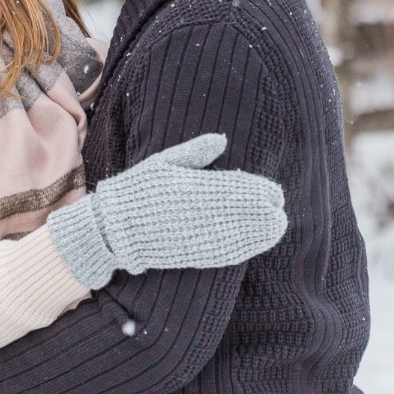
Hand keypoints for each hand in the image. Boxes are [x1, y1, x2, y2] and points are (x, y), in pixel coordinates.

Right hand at [47, 133, 286, 288]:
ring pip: (239, 233)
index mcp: (195, 184)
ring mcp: (197, 234)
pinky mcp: (192, 254)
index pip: (239, 187)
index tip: (272, 192)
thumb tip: (221, 140)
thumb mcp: (164, 162)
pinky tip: (255, 246)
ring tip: (276, 228)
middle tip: (279, 210)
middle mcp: (200, 210)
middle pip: (244, 212)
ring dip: (261, 232)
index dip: (260, 191)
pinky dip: (243, 249)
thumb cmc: (138, 189)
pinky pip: (224, 253)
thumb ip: (195, 152)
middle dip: (265, 211)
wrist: (114, 227)